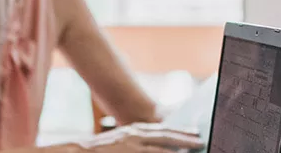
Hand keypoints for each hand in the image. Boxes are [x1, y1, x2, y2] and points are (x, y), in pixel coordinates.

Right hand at [77, 123, 203, 151]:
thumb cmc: (102, 150)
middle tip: (200, 139)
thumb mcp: (122, 140)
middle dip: (184, 137)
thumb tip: (159, 145)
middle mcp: (135, 134)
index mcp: (134, 131)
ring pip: (162, 145)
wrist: (80, 151)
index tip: (193, 132)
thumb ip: (138, 140)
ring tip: (196, 146)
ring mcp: (132, 144)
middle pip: (165, 135)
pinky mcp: (130, 152)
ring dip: (180, 144)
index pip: (161, 130)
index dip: (179, 131)